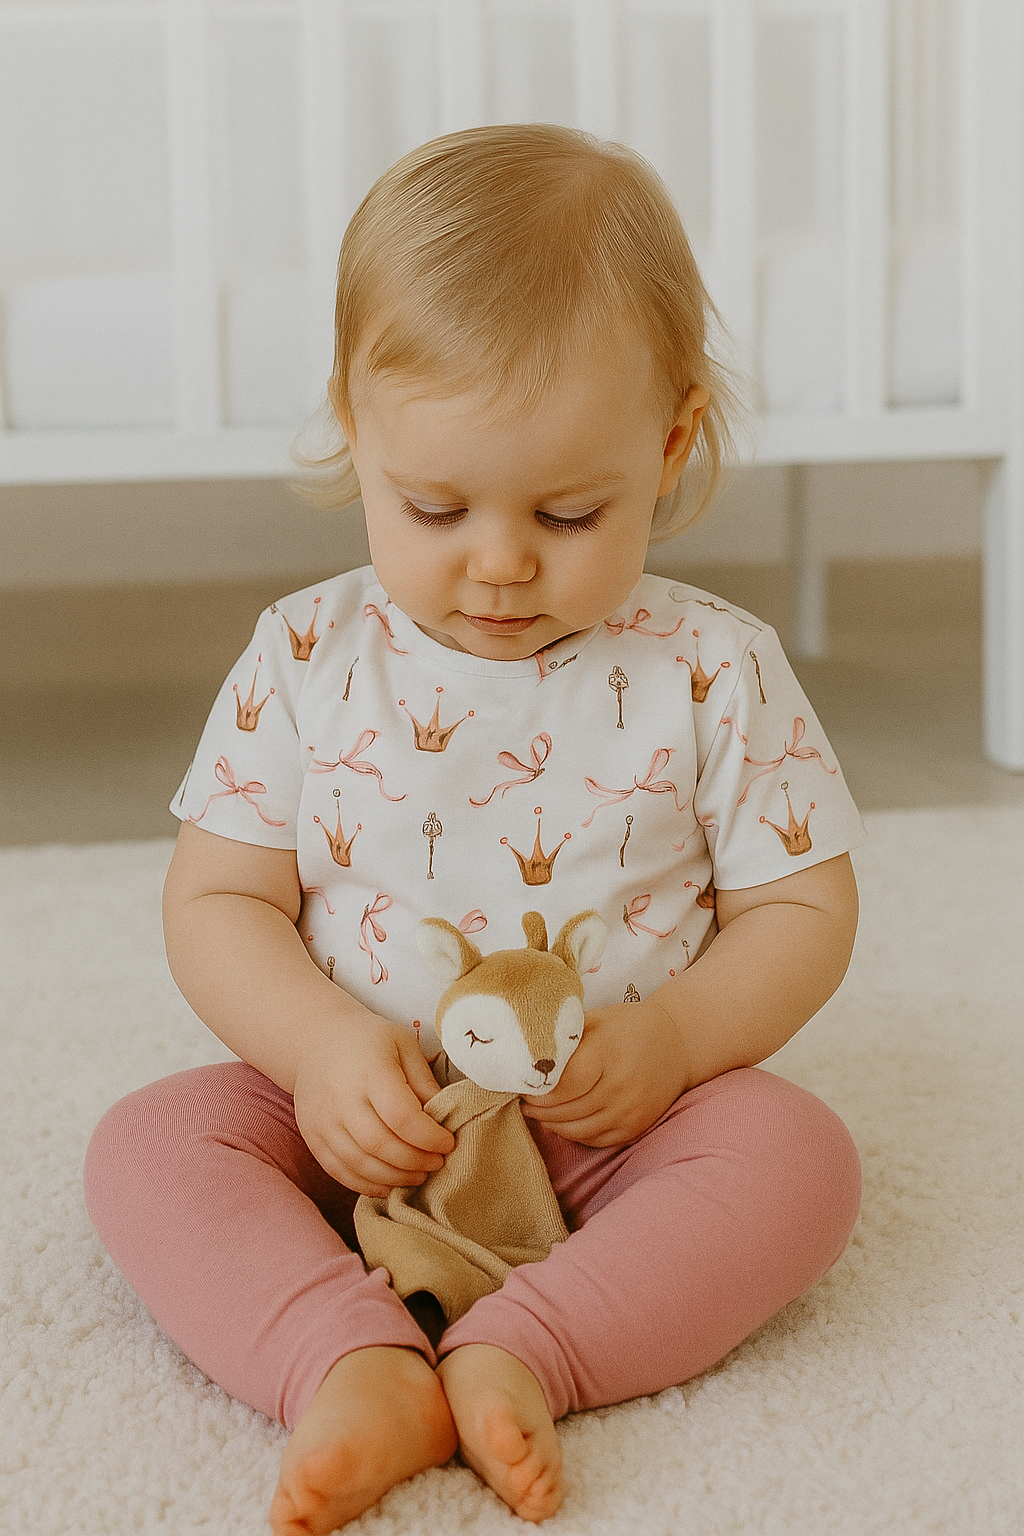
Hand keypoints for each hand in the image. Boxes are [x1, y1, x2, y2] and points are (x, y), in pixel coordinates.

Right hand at [292, 1011, 454, 1196]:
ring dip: (394, 1178)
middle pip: (381, 1145)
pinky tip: (389, 1184)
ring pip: (360, 1164)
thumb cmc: (368, 1041)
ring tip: (417, 1176)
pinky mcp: (312, 1137)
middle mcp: (341, 1098)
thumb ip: (423, 1081)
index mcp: (369, 1070)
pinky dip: (366, 1185)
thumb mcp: (402, 1044)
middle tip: (437, 1163)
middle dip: (415, 1162)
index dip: (429, 1137)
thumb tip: (443, 1118)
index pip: (401, 1116)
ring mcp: (322, 1120)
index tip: (448, 1142)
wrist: (315, 1041)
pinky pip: (339, 1171)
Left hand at [521, 1001, 689, 1146]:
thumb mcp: (596, 1019)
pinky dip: (573, 1133)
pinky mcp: (635, 1128)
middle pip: (565, 1111)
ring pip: (576, 1130)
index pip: (561, 1085)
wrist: (678, 1044)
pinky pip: (593, 1140)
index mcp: (607, 1054)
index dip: (537, 1090)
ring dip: (551, 1123)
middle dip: (537, 1108)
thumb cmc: (628, 1027)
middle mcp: (620, 1087)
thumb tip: (525, 1055)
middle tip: (523, 1098)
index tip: (523, 1083)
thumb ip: (564, 1037)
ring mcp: (630, 1111)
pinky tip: (562, 1120)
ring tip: (537, 1111)